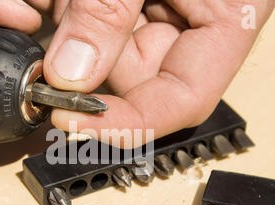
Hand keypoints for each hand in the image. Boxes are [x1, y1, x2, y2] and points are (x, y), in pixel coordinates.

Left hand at [39, 0, 274, 146]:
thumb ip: (111, 11)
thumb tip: (70, 75)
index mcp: (222, 25)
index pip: (179, 101)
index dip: (126, 122)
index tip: (70, 121)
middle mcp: (183, 29)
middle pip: (125, 78)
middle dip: (80, 60)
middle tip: (53, 24)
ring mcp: (148, 16)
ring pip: (95, 50)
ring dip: (65, 24)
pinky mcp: (118, 4)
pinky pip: (80, 20)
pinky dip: (58, 7)